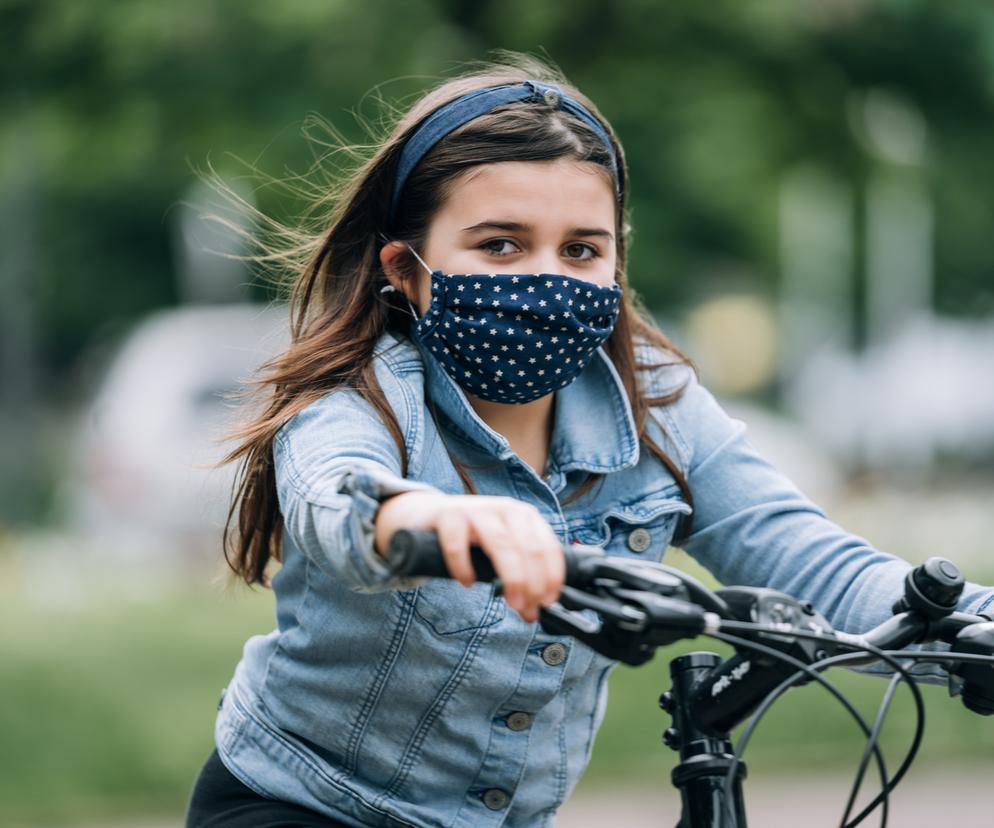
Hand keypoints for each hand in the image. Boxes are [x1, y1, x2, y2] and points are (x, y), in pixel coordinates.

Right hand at [374, 490, 564, 622]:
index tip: (548, 602)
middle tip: (528, 610)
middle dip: (533, 584)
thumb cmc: (473, 537)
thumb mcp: (504, 546)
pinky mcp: (449, 515)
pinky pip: (458, 545)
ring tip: (512, 603)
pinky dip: (464, 568)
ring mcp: (476, 510)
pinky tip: (467, 583)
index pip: (548, 547)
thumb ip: (521, 570)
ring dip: (512, 578)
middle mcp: (505, 509)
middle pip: (529, 549)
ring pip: (502, 545)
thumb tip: (536, 607)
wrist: (431, 515)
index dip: (552, 577)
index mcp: (525, 517)